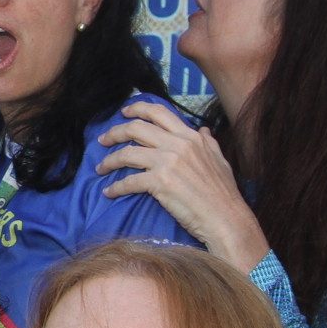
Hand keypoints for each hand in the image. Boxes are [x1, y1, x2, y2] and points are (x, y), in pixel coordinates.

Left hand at [95, 102, 266, 268]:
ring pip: (127, 153)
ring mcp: (167, 162)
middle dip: (114, 132)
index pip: (159, 113)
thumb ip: (209, 142)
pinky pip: (129, 182)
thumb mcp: (220, 160)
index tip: (123, 113)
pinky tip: (109, 192)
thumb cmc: (224, 193)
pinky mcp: (159, 183)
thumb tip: (203, 130)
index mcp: (190, 137)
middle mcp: (177, 144)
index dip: (137, 109)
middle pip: (136, 128)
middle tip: (103, 140)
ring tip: (100, 167)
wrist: (226, 218)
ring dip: (109, 160)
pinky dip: (115, 188)